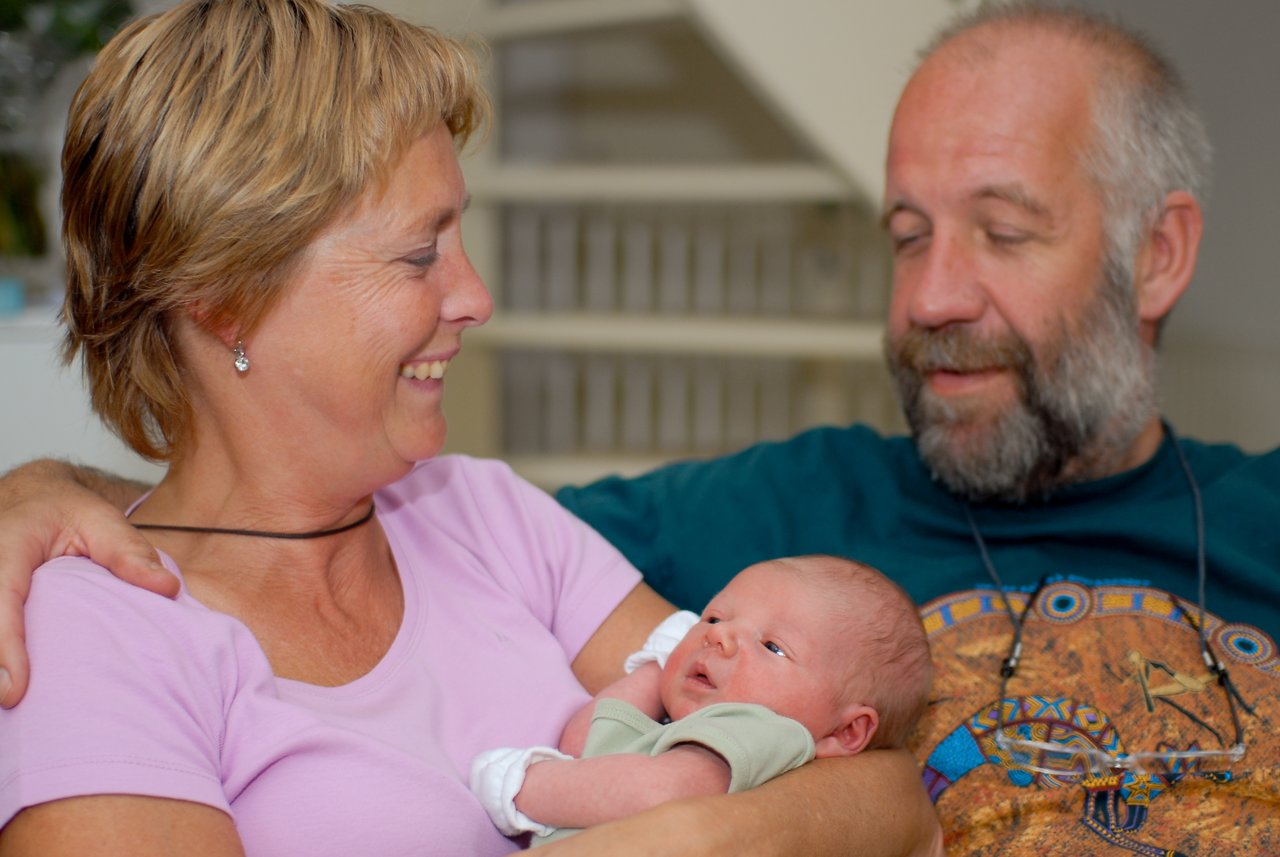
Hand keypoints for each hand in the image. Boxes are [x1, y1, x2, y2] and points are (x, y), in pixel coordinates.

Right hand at [0, 459, 176, 707]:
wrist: (32, 501)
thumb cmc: (67, 512)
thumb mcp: (102, 520)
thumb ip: (130, 552)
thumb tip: (168, 589)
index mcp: (9, 550)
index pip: (2, 599)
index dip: (5, 648)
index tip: (15, 691)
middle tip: (13, 705)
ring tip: (16, 704)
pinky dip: (3, 659)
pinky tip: (15, 686)